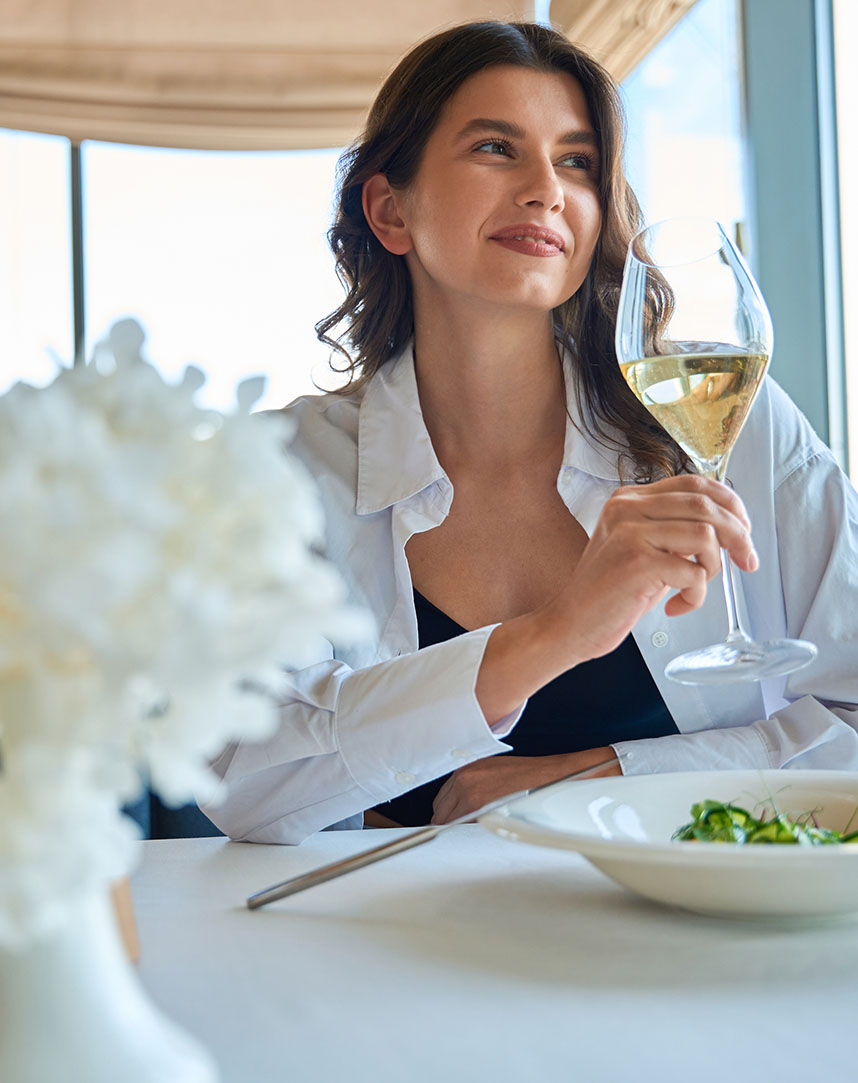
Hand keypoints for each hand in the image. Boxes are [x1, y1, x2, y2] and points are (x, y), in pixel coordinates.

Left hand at [430, 748, 619, 824]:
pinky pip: (465, 829)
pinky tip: (480, 838)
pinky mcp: (484, 809)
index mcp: (465, 772)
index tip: (451, 826)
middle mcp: (464, 780)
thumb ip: (473, 787)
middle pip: (441, 814)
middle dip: (448, 826)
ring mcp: (472, 795)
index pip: (441, 802)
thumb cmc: (528, 777)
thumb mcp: (493, 773)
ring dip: (457, 832)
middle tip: (461, 837)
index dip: (446, 817)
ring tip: (472, 840)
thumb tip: (458, 810)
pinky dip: (468, 836)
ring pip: (450, 824)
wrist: (553, 777)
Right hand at [476, 474, 756, 725]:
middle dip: (738, 535)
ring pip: (705, 534)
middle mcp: (627, 508)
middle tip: (746, 562)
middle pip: (706, 504)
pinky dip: (696, 595)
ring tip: (694, 588)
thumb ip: (673, 530)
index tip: (744, 529)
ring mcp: (630, 532)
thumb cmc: (609, 593)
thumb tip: (730, 528)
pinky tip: (675, 607)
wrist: (570, 625)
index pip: (694, 483)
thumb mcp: (641, 549)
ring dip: (713, 568)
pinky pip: (693, 572)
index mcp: (628, 499)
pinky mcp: (636, 562)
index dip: (730, 503)